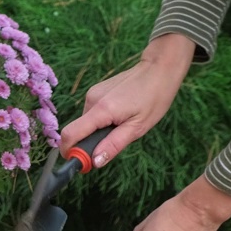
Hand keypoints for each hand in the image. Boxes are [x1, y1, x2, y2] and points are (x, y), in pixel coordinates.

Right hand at [59, 33, 196, 167]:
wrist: (159, 68)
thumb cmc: (154, 97)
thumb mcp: (138, 127)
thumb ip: (114, 145)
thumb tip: (95, 161)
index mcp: (102, 110)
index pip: (70, 134)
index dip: (71, 152)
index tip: (82, 162)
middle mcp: (91, 100)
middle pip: (78, 130)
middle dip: (90, 143)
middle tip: (114, 142)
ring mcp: (92, 93)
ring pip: (86, 123)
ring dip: (98, 131)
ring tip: (122, 124)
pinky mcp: (96, 91)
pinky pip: (92, 114)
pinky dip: (101, 121)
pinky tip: (120, 114)